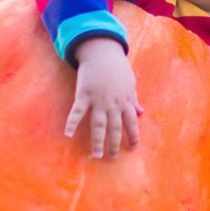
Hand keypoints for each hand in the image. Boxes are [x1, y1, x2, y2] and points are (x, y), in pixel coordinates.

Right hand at [65, 38, 142, 158]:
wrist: (103, 52)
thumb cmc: (117, 68)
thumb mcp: (130, 83)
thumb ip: (134, 100)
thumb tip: (141, 113)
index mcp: (125, 101)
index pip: (132, 123)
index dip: (133, 136)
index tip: (133, 148)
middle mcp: (113, 104)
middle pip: (115, 128)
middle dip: (114, 144)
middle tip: (112, 158)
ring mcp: (98, 100)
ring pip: (99, 125)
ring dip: (98, 141)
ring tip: (96, 155)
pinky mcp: (84, 95)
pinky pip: (77, 112)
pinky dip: (72, 123)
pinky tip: (67, 134)